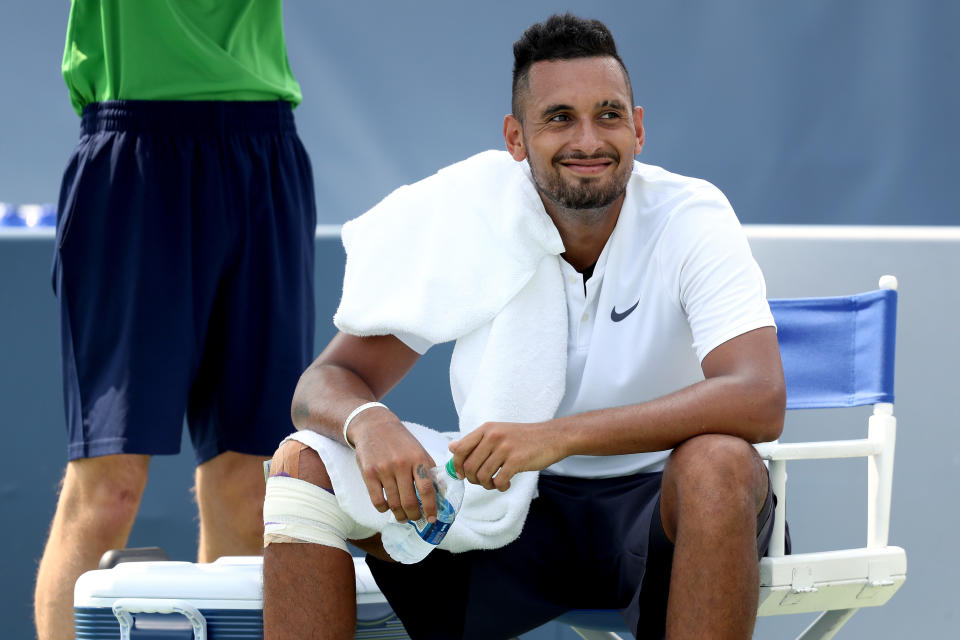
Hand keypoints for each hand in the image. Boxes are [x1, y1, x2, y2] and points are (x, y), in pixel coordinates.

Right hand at [351, 411, 437, 522]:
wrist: (373, 426)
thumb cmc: (400, 441)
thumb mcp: (419, 450)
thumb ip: (430, 470)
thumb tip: (441, 494)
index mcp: (417, 458)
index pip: (427, 489)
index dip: (431, 508)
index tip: (432, 519)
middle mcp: (401, 464)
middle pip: (410, 501)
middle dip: (414, 515)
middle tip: (416, 518)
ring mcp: (383, 469)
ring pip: (394, 504)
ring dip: (400, 515)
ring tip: (402, 516)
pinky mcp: (368, 474)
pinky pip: (377, 501)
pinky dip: (384, 509)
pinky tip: (388, 507)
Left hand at [448, 421, 566, 490]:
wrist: (552, 436)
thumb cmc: (523, 437)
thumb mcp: (497, 432)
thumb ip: (475, 441)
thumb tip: (451, 447)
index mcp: (486, 429)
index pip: (459, 449)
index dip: (457, 465)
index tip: (463, 474)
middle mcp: (493, 436)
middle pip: (469, 466)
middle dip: (473, 479)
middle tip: (483, 481)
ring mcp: (504, 448)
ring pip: (482, 476)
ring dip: (486, 485)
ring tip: (495, 483)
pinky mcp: (516, 460)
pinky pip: (498, 481)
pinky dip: (500, 487)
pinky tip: (506, 483)